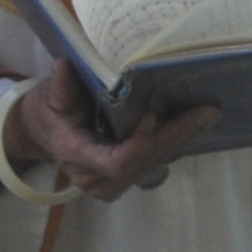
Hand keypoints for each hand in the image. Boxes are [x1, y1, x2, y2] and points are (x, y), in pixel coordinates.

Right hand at [0, 62, 214, 204]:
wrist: (43, 136)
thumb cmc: (47, 113)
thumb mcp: (48, 97)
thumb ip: (60, 88)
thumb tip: (66, 66)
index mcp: (77, 157)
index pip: (117, 162)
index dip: (140, 142)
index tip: (151, 112)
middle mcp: (98, 179)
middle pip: (146, 161)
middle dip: (176, 135)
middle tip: (207, 112)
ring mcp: (113, 184)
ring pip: (155, 162)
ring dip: (182, 138)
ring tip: (207, 114)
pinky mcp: (126, 179)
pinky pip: (154, 161)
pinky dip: (174, 142)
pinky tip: (194, 123)